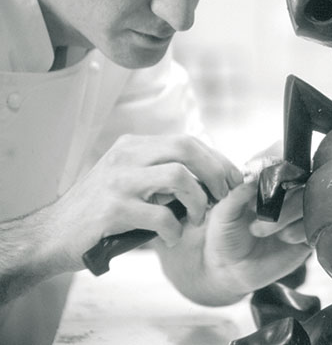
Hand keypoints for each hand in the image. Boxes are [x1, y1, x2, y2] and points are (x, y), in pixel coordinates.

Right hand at [43, 133, 240, 271]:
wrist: (51, 235)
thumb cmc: (99, 212)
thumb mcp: (130, 181)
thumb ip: (161, 174)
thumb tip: (210, 178)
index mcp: (133, 146)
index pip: (187, 141)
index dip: (217, 160)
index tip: (233, 180)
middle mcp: (126, 157)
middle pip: (186, 148)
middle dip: (216, 172)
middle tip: (224, 195)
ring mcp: (118, 182)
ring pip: (178, 176)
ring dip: (198, 200)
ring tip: (198, 219)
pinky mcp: (112, 210)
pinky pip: (161, 216)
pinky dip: (175, 230)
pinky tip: (172, 238)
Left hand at [156, 157, 310, 305]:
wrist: (229, 270)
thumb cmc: (224, 235)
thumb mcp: (223, 211)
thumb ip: (238, 191)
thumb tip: (256, 176)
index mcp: (267, 177)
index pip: (285, 156)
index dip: (278, 167)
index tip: (262, 184)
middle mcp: (286, 191)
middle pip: (302, 176)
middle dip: (280, 194)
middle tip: (256, 211)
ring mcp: (299, 212)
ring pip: (309, 200)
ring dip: (285, 215)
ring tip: (260, 230)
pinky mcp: (308, 233)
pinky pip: (314, 223)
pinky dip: (298, 230)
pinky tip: (283, 238)